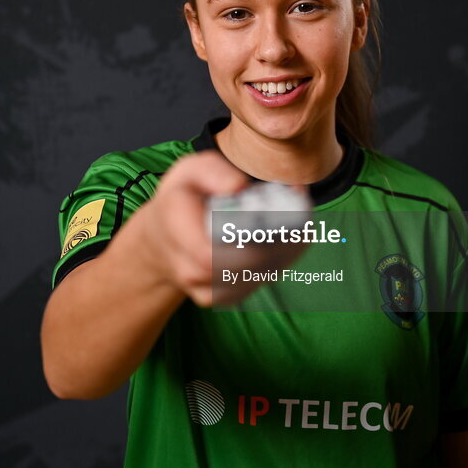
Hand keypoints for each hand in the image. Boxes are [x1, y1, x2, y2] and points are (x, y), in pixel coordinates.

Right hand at [139, 151, 308, 306]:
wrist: (165, 236)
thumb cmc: (182, 198)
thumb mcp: (189, 170)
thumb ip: (212, 172)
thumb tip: (239, 188)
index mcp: (177, 234)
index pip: (214, 253)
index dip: (254, 238)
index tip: (282, 212)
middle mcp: (189, 271)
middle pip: (247, 265)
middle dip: (281, 239)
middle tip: (303, 211)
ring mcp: (207, 290)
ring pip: (259, 276)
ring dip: (288, 249)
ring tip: (300, 221)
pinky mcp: (224, 297)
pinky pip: (259, 282)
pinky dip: (282, 260)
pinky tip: (289, 239)